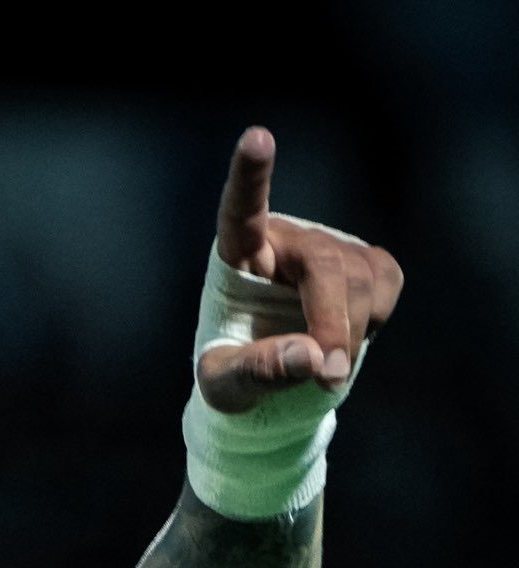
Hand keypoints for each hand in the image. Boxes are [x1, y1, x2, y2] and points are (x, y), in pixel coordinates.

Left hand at [198, 126, 404, 413]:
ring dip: (350, 331)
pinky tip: (348, 335)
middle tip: (328, 373)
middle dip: (331, 320)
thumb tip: (311, 357)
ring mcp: (327, 245)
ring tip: (327, 370)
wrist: (266, 380)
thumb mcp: (224, 385)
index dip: (251, 176)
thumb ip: (257, 371)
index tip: (257, 139)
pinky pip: (386, 279)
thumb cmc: (231, 375)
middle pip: (322, 264)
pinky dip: (374, 318)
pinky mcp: (363, 260)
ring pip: (359, 276)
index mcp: (235, 257)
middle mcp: (283, 239)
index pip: (241, 211)